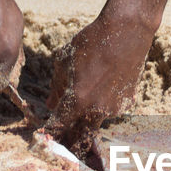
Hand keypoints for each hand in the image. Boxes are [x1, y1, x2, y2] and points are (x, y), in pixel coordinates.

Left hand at [46, 14, 154, 152]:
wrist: (127, 31)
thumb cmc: (92, 42)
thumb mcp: (64, 61)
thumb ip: (57, 87)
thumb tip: (51, 104)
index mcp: (78, 101)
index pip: (59, 127)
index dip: (48, 133)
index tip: (42, 137)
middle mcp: (97, 110)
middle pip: (80, 136)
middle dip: (69, 139)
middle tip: (62, 138)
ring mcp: (115, 108)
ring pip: (96, 121)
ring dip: (87, 118)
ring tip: (87, 96)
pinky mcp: (128, 102)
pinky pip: (111, 109)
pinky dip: (103, 104)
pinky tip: (104, 85)